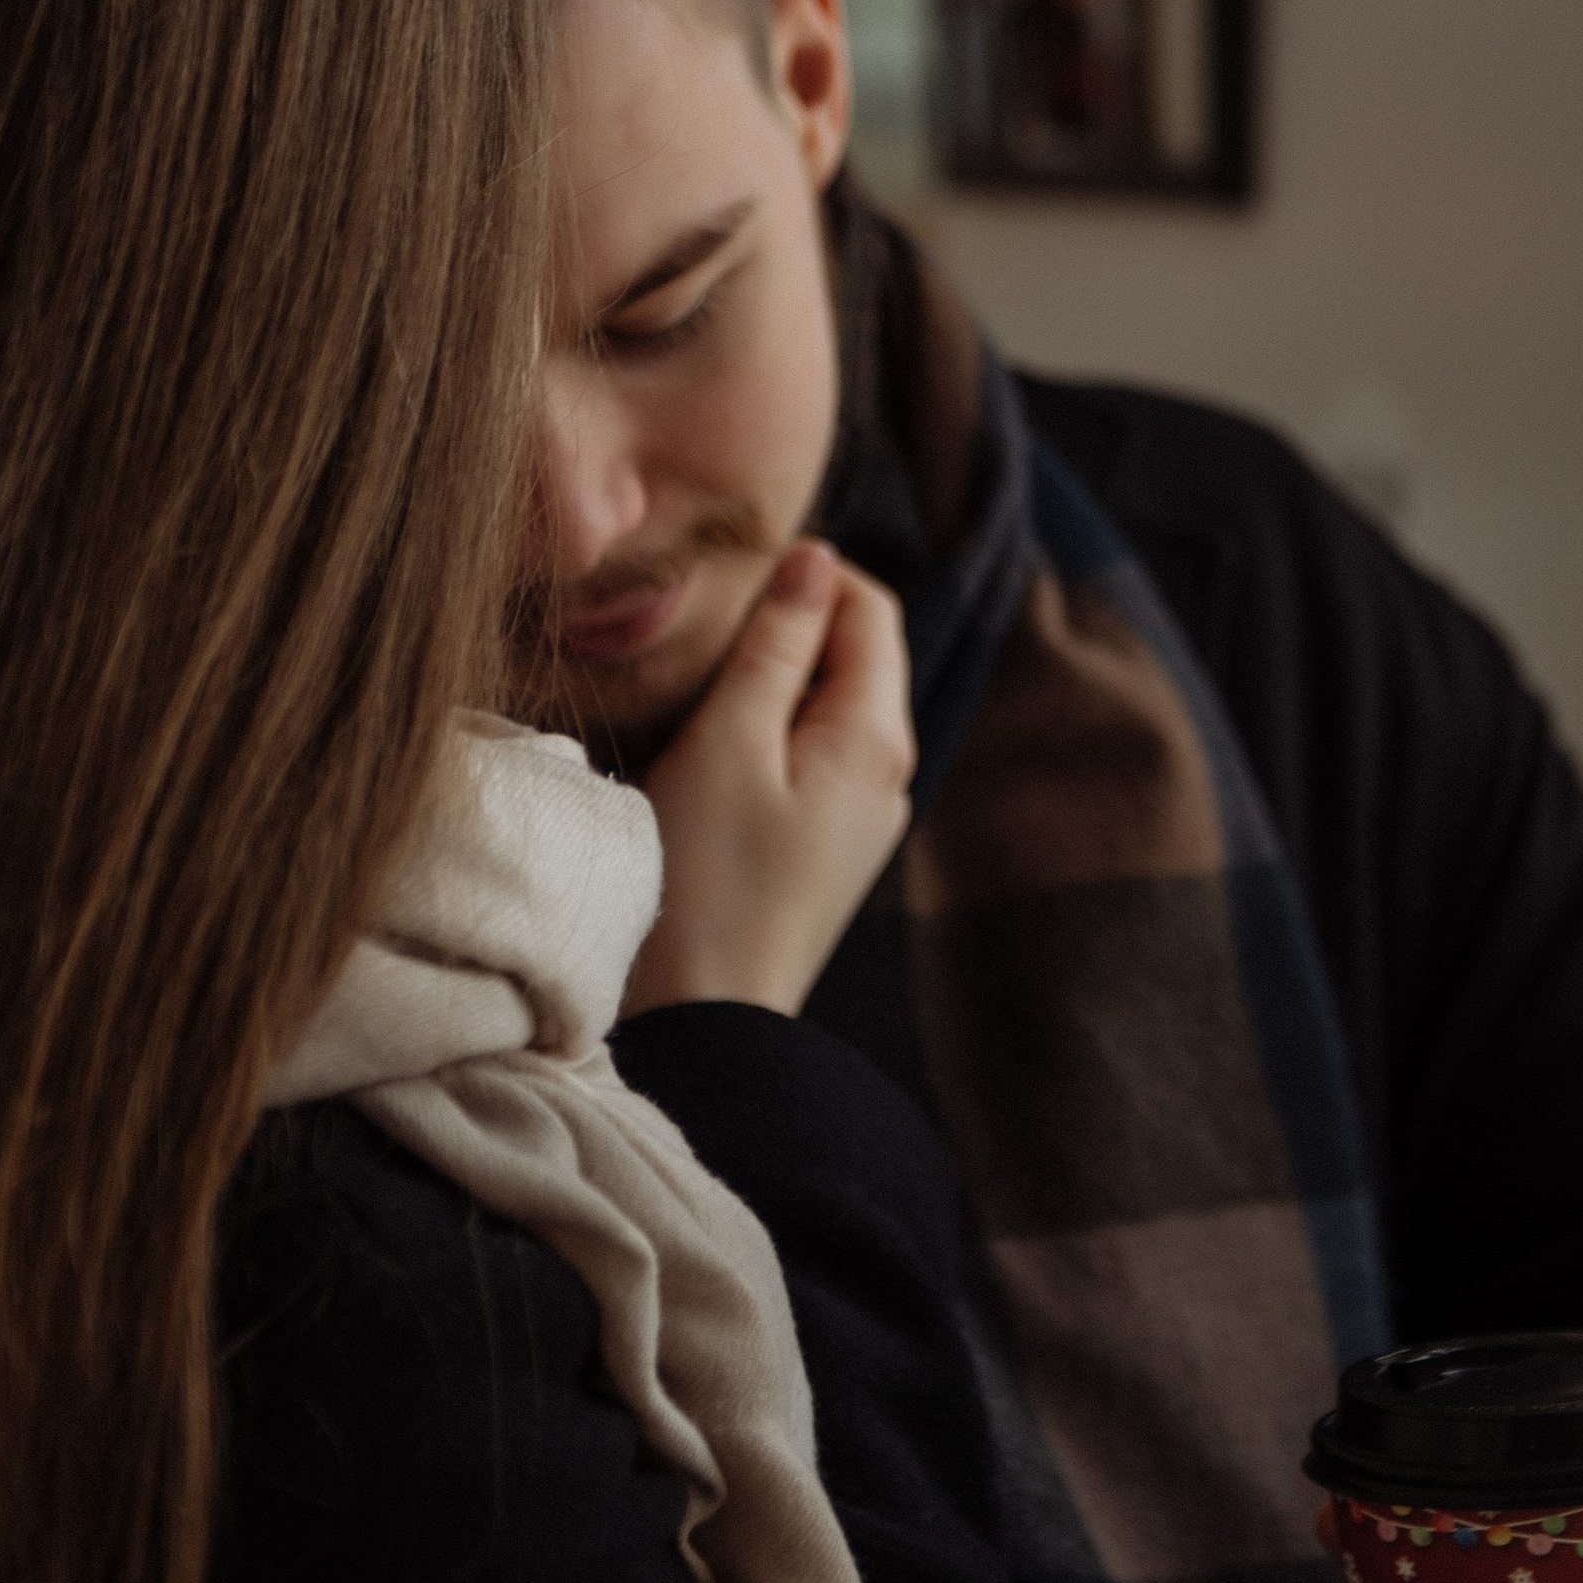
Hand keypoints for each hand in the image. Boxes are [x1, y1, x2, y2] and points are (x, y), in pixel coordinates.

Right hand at [621, 545, 913, 1017]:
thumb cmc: (703, 877)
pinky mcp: (823, 849)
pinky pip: (807, 758)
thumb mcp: (730, 739)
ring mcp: (861, 816)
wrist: (702, 1021)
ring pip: (824, 706)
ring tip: (694, 692)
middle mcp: (888, 772)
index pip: (869, 607)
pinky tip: (709, 751)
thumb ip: (775, 645)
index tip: (727, 581)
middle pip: (853, 654)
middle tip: (700, 634)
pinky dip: (764, 733)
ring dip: (768, 682)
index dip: (805, 574)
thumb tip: (813, 561)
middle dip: (786, 627)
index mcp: (877, 736)